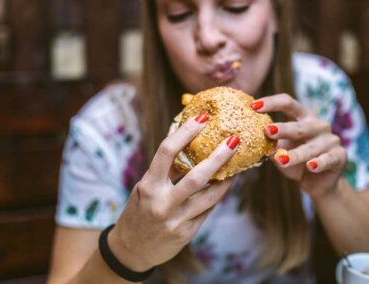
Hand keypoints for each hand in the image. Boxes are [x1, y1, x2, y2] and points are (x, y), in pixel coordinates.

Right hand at [108, 114, 238, 271]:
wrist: (131, 250)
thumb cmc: (139, 210)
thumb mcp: (145, 187)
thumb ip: (165, 168)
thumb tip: (185, 137)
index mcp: (148, 185)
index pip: (167, 152)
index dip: (186, 132)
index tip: (203, 117)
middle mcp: (162, 203)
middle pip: (197, 176)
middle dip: (219, 156)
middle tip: (235, 139)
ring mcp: (176, 220)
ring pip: (211, 196)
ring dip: (227, 179)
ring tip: (237, 165)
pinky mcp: (187, 233)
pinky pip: (208, 210)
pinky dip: (217, 196)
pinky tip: (224, 185)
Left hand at [252, 94, 346, 198]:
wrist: (317, 183)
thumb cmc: (296, 162)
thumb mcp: (281, 151)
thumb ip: (271, 143)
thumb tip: (251, 138)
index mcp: (302, 117)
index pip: (288, 103)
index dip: (272, 102)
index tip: (254, 106)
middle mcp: (318, 125)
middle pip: (299, 126)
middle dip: (283, 129)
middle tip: (267, 130)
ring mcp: (331, 139)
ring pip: (311, 147)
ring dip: (296, 154)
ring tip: (282, 160)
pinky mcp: (340, 156)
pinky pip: (328, 159)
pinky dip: (319, 163)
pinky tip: (311, 166)